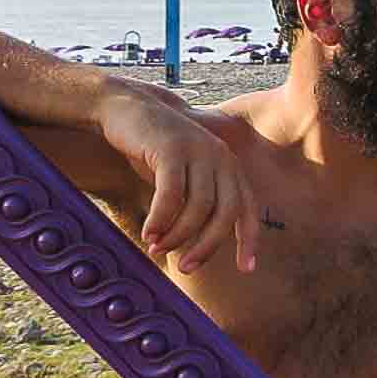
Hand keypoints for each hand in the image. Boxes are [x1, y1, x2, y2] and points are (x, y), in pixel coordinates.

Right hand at [97, 88, 258, 274]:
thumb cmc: (156, 150)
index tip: (247, 269)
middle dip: (207, 246)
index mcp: (230, 167)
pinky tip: (149, 235)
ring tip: (158, 249)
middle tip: (186, 268)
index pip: (247, 210)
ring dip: (178, 236)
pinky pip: (171, 195)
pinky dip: (160, 220)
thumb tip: (201, 247)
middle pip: (224, 213)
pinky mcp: (172, 149)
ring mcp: (198, 151)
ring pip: (197, 207)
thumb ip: (199, 203)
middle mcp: (221, 158)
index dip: (249, 240)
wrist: (127, 108)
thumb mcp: (186, 176)